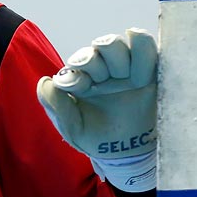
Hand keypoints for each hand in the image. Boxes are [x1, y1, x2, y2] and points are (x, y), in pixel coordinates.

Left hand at [36, 29, 157, 188]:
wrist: (126, 154)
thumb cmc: (95, 137)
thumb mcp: (71, 128)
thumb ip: (56, 106)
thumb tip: (46, 81)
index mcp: (82, 78)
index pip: (77, 64)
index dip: (76, 71)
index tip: (77, 85)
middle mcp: (104, 68)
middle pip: (100, 48)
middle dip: (96, 58)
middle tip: (98, 74)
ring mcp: (127, 68)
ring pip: (122, 46)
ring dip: (117, 53)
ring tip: (119, 72)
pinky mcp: (150, 73)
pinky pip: (148, 52)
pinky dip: (143, 47)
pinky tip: (137, 42)